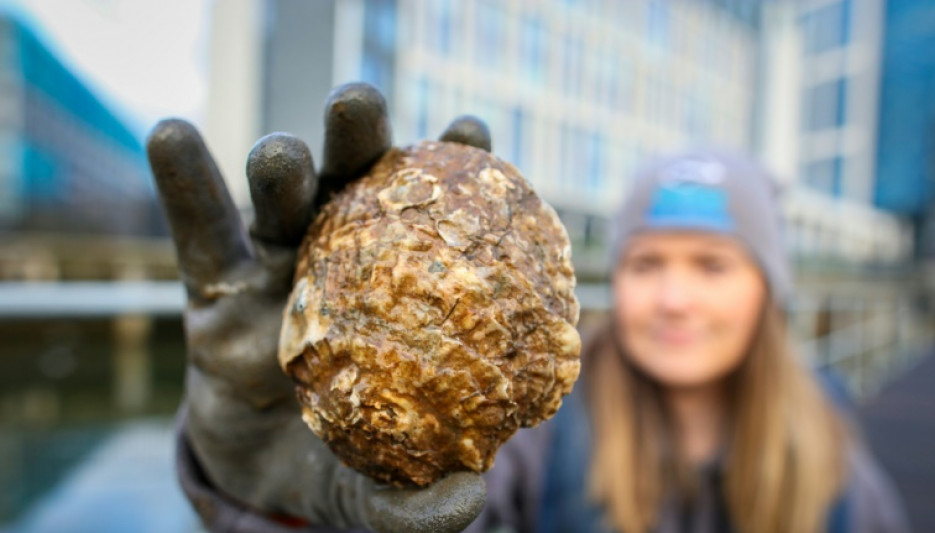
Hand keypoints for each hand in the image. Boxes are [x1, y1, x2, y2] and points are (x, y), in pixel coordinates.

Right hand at [147, 83, 491, 532]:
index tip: (470, 133)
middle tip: (360, 106)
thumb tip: (466, 499)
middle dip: (357, 142)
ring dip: (281, 166)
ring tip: (281, 155)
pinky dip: (185, 184)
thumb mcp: (379, 496)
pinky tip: (172, 135)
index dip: (455, 174)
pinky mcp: (214, 289)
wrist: (265, 483)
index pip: (435, 222)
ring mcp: (278, 269)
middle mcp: (345, 264)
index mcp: (402, 293)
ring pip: (280, 203)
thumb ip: (420, 506)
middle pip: (354, 188)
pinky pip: (198, 232)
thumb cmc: (345, 468)